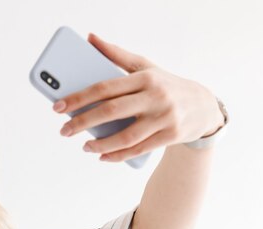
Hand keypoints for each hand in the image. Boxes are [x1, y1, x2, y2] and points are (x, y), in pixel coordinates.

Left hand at [53, 33, 224, 162]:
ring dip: (100, 144)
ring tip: (84, 146)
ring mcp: (164, 117)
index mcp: (145, 77)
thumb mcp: (145, 67)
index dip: (79, 98)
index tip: (58, 106)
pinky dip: (117, 155)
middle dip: (83, 122)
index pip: (105, 87)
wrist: (204, 106)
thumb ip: (116, 54)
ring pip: (125, 136)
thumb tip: (90, 38)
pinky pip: (138, 150)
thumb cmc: (166, 85)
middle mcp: (155, 96)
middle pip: (111, 111)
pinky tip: (101, 156)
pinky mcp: (170, 136)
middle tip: (64, 130)